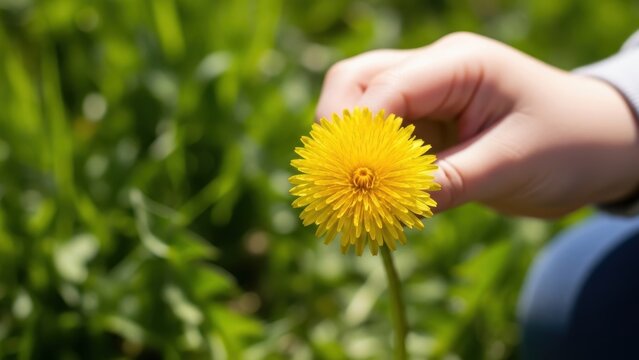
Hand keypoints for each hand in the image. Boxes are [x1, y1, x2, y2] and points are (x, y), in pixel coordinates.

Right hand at [316, 32, 638, 216]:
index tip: (347, 178)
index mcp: (460, 64)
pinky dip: (370, 163)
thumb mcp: (513, 164)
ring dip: (350, 147)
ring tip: (351, 189)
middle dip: (339, 129)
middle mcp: (435, 71)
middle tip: (336, 177)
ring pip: (362, 107)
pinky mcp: (426, 124)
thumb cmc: (571, 144)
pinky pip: (382, 138)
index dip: (358, 132)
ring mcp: (427, 96)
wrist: (600, 148)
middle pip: (357, 82)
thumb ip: (451, 181)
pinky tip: (373, 193)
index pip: (387, 86)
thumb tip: (389, 203)